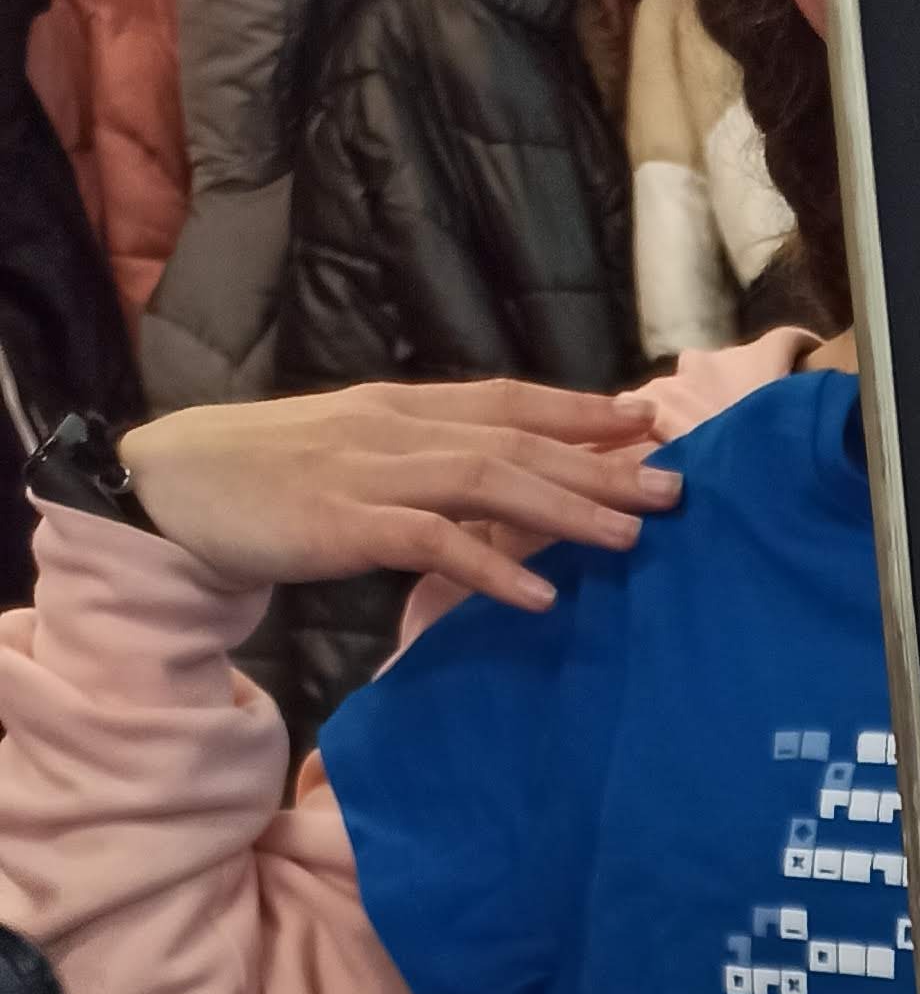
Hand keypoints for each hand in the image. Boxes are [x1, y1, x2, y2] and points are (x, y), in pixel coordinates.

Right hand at [121, 378, 682, 615]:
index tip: (648, 424)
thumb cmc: (270, 479)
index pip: (508, 400)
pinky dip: (489, 566)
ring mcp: (368, 473)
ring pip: (487, 482)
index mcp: (402, 409)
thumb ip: (427, 470)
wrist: (172, 486)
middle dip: (599, 463)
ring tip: (630, 537)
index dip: (581, 412)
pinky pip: (429, 543)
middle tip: (673, 486)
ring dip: (565, 509)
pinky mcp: (341, 524)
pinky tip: (539, 593)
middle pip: (516, 440)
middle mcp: (395, 429)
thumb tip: (503, 495)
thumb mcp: (359, 458)